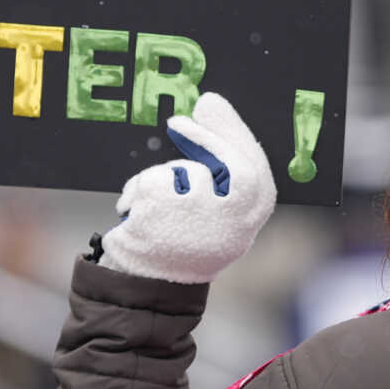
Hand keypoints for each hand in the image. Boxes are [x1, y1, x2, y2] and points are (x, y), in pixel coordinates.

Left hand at [97, 92, 276, 283]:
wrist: (148, 284)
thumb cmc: (183, 242)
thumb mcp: (215, 212)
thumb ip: (221, 172)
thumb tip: (211, 108)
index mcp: (250, 219)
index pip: (254, 168)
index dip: (232, 132)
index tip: (211, 104)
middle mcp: (234, 220)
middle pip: (227, 163)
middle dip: (203, 137)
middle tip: (178, 122)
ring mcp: (199, 214)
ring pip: (180, 172)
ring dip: (161, 179)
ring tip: (156, 208)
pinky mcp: (162, 210)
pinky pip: (150, 182)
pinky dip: (136, 190)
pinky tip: (136, 214)